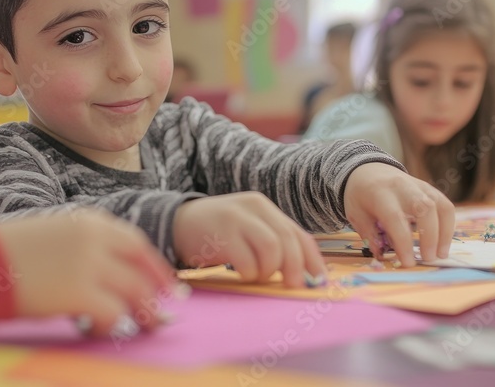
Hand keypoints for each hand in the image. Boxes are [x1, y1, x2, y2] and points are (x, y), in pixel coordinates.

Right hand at [0, 209, 174, 336]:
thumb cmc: (4, 252)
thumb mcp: (50, 236)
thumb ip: (81, 248)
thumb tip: (102, 275)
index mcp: (88, 222)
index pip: (134, 241)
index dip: (152, 264)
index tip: (164, 282)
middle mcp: (95, 239)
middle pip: (141, 265)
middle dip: (157, 289)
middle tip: (165, 310)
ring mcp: (89, 264)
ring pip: (135, 291)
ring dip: (144, 312)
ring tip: (146, 327)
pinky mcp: (79, 292)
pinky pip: (113, 314)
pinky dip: (112, 325)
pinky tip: (100, 330)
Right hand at [172, 193, 327, 287]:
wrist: (175, 223)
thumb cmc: (216, 234)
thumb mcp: (246, 229)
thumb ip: (271, 244)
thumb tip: (301, 275)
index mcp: (264, 207)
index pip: (299, 234)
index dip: (312, 260)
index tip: (319, 281)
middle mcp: (254, 207)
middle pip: (288, 241)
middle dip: (295, 269)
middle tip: (291, 287)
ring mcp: (237, 218)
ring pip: (271, 249)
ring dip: (268, 271)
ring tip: (257, 276)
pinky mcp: (220, 233)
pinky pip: (247, 260)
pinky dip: (249, 273)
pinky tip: (240, 273)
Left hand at [343, 163, 454, 265]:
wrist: (367, 170)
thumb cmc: (360, 195)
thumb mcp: (355, 214)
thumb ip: (369, 234)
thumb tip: (383, 257)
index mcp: (379, 193)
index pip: (395, 218)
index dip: (404, 242)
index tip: (409, 263)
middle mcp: (402, 187)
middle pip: (424, 209)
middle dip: (430, 237)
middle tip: (428, 259)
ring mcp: (418, 185)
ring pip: (439, 205)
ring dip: (444, 232)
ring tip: (441, 254)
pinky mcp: (429, 188)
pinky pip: (445, 204)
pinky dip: (448, 224)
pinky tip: (444, 241)